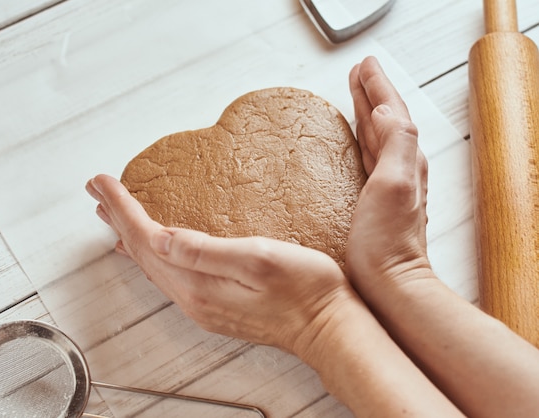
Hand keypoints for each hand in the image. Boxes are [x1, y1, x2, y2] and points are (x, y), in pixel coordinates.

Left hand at [85, 175, 462, 417]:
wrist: (329, 327)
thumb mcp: (260, 259)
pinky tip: (147, 249)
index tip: (102, 181)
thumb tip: (159, 236)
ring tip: (111, 215)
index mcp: (198, 282)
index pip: (146, 238)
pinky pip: (168, 273)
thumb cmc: (305, 289)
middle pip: (141, 251)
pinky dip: (149, 253)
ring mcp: (202, 303)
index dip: (122, 207)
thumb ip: (205, 251)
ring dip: (129, 235)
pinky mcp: (214, 303)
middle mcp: (192, 296)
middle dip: (116, 218)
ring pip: (152, 263)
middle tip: (96, 190)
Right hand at [346, 56, 432, 299]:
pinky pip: (370, 156)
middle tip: (357, 72)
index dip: (377, 86)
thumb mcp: (394, 185)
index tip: (363, 65)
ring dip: (368, 112)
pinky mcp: (374, 200)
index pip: (392, 111)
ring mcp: (389, 185)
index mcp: (405, 160)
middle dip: (372, 93)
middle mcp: (401, 169)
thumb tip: (387, 108)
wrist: (390, 283)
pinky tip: (355, 139)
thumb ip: (396, 143)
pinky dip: (363, 138)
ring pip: (378, 135)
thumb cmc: (387, 242)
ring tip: (356, 94)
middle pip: (387, 119)